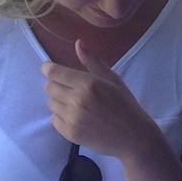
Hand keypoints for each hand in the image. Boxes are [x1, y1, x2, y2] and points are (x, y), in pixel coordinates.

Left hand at [42, 40, 152, 160]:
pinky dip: (62, 116)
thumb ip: (93, 62)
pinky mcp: (69, 134)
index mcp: (89, 84)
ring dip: (59, 101)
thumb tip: (78, 43)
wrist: (133, 137)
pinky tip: (77, 117)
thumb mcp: (113, 80)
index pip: (55, 72)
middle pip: (49, 87)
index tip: (48, 68)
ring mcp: (72, 118)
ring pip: (51, 103)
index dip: (48, 68)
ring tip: (77, 104)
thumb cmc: (125, 105)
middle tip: (70, 88)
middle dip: (56, 84)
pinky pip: (54, 119)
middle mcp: (77, 100)